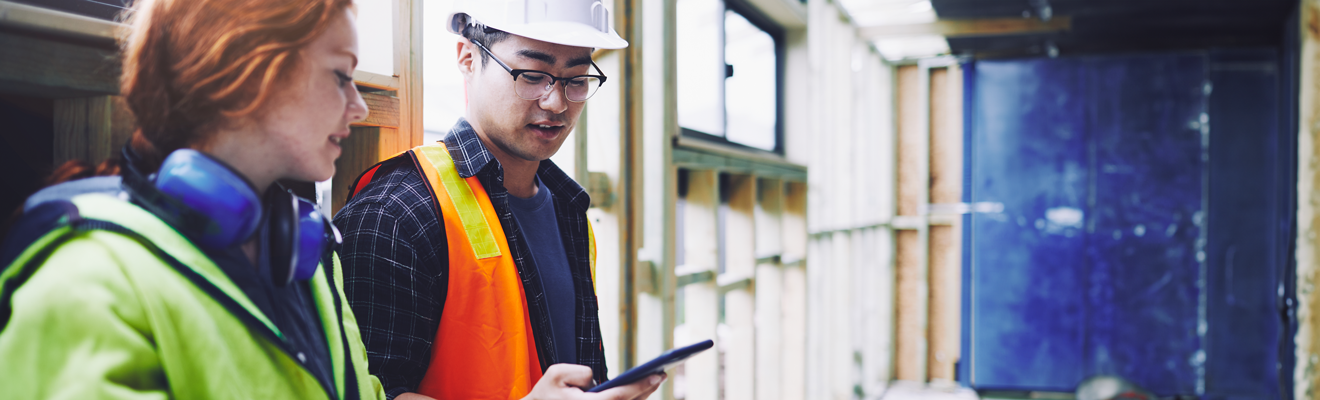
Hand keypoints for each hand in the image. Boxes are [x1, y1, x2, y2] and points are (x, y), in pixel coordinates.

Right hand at [523, 364, 665, 399]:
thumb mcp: (556, 374)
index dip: (641, 385)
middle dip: (647, 389)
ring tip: (653, 381)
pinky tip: (640, 391)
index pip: (620, 396)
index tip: (657, 375)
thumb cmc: (546, 394)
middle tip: (661, 375)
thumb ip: (579, 371)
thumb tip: (597, 379)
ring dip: (642, 397)